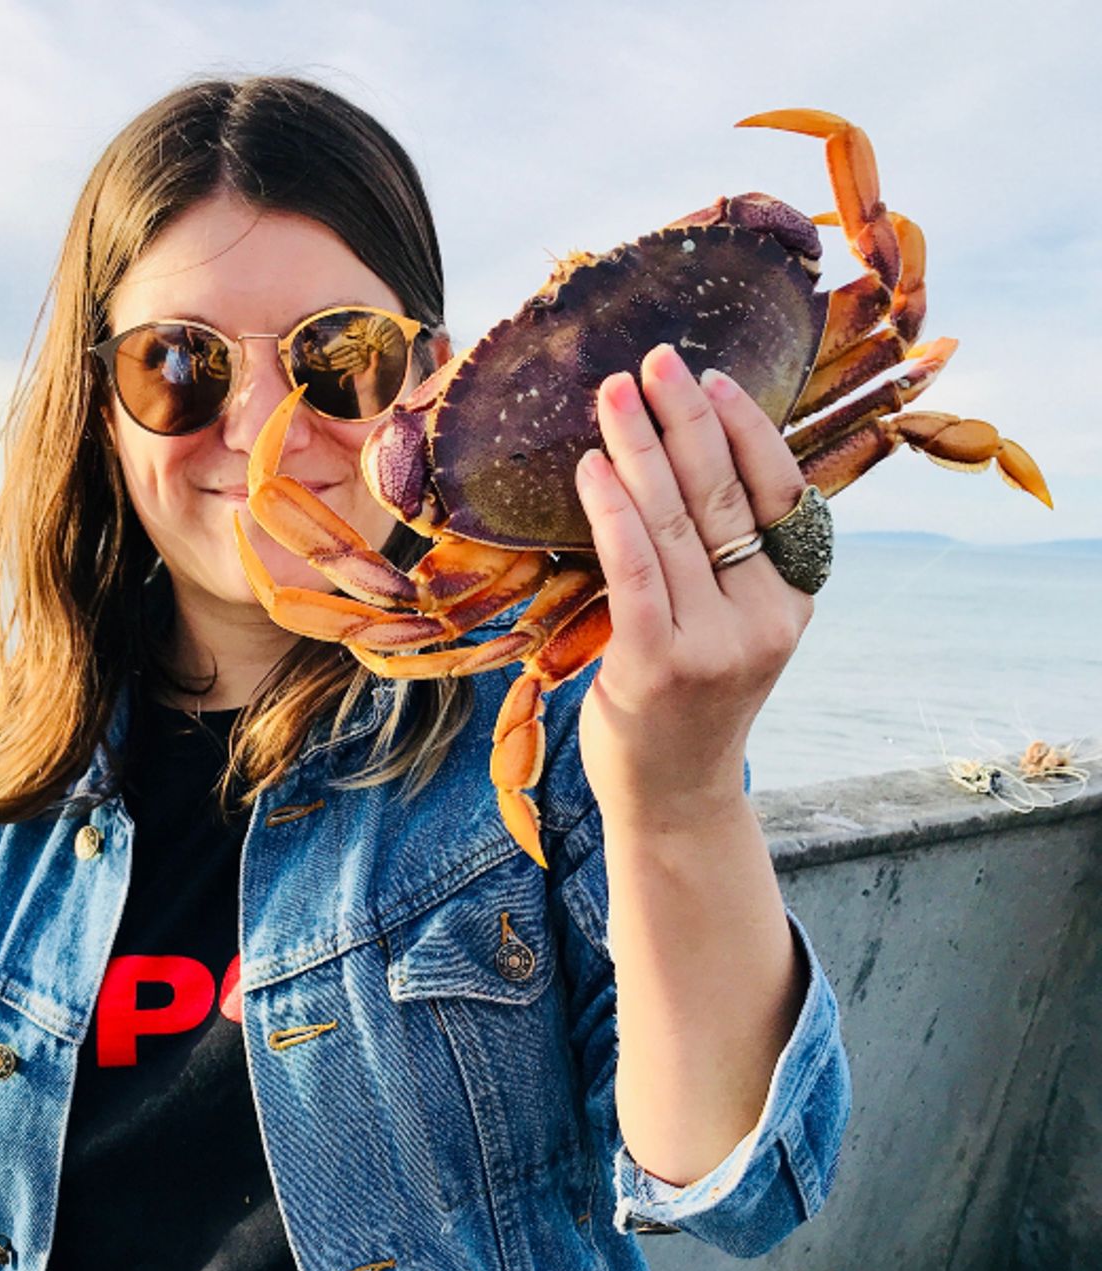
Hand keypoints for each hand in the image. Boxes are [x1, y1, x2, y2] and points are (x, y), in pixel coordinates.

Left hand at [574, 342, 812, 831]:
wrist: (672, 798)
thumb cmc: (690, 704)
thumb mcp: (733, 631)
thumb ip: (726, 563)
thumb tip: (679, 465)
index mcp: (793, 600)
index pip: (780, 495)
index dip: (746, 431)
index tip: (712, 379)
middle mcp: (764, 618)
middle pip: (723, 496)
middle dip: (684, 419)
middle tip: (653, 359)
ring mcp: (714, 644)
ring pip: (674, 524)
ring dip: (639, 449)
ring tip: (612, 393)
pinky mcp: (658, 665)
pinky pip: (635, 568)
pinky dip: (612, 511)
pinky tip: (590, 468)